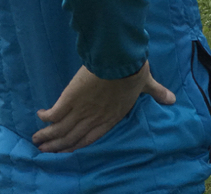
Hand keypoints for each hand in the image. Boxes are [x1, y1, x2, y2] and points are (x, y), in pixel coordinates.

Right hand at [32, 62, 174, 152]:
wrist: (120, 60)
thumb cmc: (134, 71)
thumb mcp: (147, 84)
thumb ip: (157, 93)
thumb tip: (173, 99)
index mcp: (112, 116)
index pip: (93, 136)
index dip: (79, 145)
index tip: (68, 151)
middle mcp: (94, 117)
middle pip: (72, 136)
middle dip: (58, 145)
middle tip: (44, 150)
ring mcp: (81, 109)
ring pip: (61, 128)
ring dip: (49, 135)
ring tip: (36, 140)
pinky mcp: (70, 97)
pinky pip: (56, 112)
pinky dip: (48, 116)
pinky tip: (41, 117)